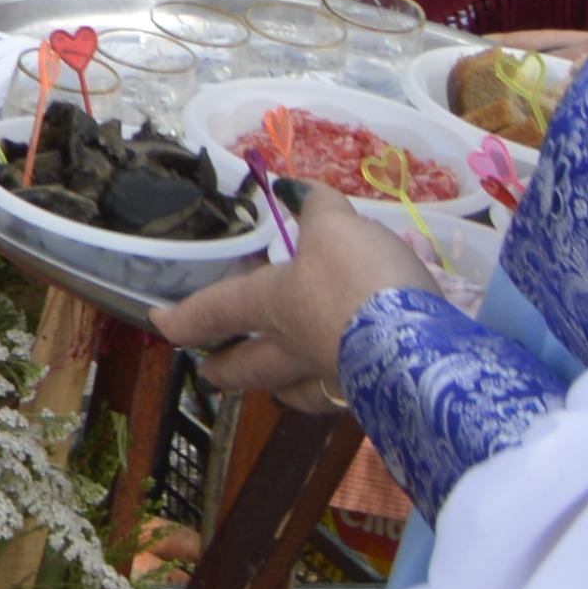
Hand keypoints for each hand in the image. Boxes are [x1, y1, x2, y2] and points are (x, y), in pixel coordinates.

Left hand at [158, 187, 430, 409]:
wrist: (429, 352)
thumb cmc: (364, 283)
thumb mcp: (338, 228)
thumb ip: (316, 206)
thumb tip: (288, 187)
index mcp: (273, 306)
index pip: (214, 311)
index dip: (181, 317)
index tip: (159, 322)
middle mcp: (296, 351)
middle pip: (246, 369)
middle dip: (223, 370)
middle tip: (209, 371)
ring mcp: (335, 381)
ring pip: (294, 393)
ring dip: (281, 389)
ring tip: (278, 384)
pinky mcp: (378, 401)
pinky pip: (342, 399)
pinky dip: (336, 391)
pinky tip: (348, 381)